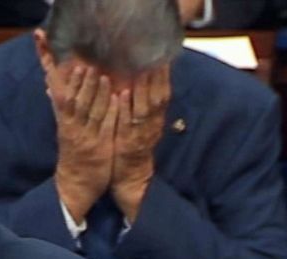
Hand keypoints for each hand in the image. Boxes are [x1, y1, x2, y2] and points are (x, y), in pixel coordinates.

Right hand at [47, 63, 119, 223]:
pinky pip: (105, 127)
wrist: (77, 184)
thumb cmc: (73, 151)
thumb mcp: (65, 127)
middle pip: (74, 101)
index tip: (66, 59)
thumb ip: (61, 105)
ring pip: (89, 112)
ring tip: (101, 74)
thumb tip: (51, 82)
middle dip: (80, 82)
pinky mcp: (100, 147)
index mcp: (64, 120)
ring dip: (95, 93)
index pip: (59, 93)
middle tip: (86, 62)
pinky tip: (118, 98)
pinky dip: (111, 111)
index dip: (62, 77)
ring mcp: (85, 137)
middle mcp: (72, 126)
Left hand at [111, 65, 169, 221]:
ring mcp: (141, 133)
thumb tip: (145, 81)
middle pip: (158, 96)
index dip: (164, 73)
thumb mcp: (144, 124)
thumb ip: (146, 104)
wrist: (131, 178)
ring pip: (145, 107)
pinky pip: (128, 123)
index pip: (164, 91)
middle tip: (153, 53)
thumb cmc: (134, 146)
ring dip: (143, 87)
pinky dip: (126, 108)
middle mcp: (153, 123)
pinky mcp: (127, 142)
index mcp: (157, 118)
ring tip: (139, 68)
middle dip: (157, 75)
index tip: (162, 52)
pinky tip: (122, 94)